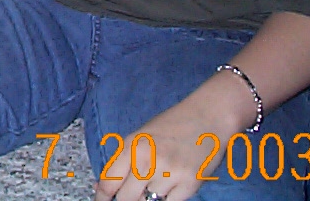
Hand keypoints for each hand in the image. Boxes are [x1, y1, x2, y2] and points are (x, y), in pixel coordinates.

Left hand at [93, 103, 229, 200]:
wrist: (207, 117)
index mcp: (131, 146)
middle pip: (126, 198)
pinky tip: (170, 186)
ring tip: (156, 183)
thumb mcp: (140, 136)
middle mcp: (148, 160)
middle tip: (131, 194)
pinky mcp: (190, 184)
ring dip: (149, 198)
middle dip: (126, 199)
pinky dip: (168, 199)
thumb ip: (123, 161)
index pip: (109, 182)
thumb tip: (103, 188)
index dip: (102, 197)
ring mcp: (169, 173)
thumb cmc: (171, 126)